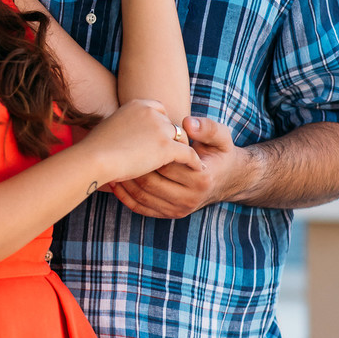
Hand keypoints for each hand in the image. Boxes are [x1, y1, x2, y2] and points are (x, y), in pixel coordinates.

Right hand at [80, 99, 201, 182]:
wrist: (94, 158)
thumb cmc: (95, 148)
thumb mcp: (109, 128)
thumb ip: (123, 127)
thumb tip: (123, 136)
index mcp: (137, 105)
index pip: (158, 110)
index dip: (161, 124)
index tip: (160, 137)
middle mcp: (152, 113)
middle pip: (171, 124)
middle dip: (172, 138)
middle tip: (175, 152)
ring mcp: (160, 129)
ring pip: (181, 138)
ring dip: (183, 149)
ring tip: (188, 162)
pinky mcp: (167, 147)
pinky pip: (189, 153)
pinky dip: (194, 161)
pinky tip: (197, 168)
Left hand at [109, 116, 247, 217]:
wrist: (227, 178)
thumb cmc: (220, 153)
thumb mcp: (221, 137)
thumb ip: (207, 128)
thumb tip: (187, 123)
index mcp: (201, 177)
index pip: (164, 164)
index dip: (145, 151)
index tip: (129, 138)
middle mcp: (191, 197)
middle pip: (151, 183)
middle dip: (130, 168)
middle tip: (113, 153)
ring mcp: (181, 209)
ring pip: (144, 197)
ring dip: (125, 184)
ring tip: (111, 166)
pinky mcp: (172, 214)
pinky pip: (144, 209)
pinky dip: (127, 198)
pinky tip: (116, 184)